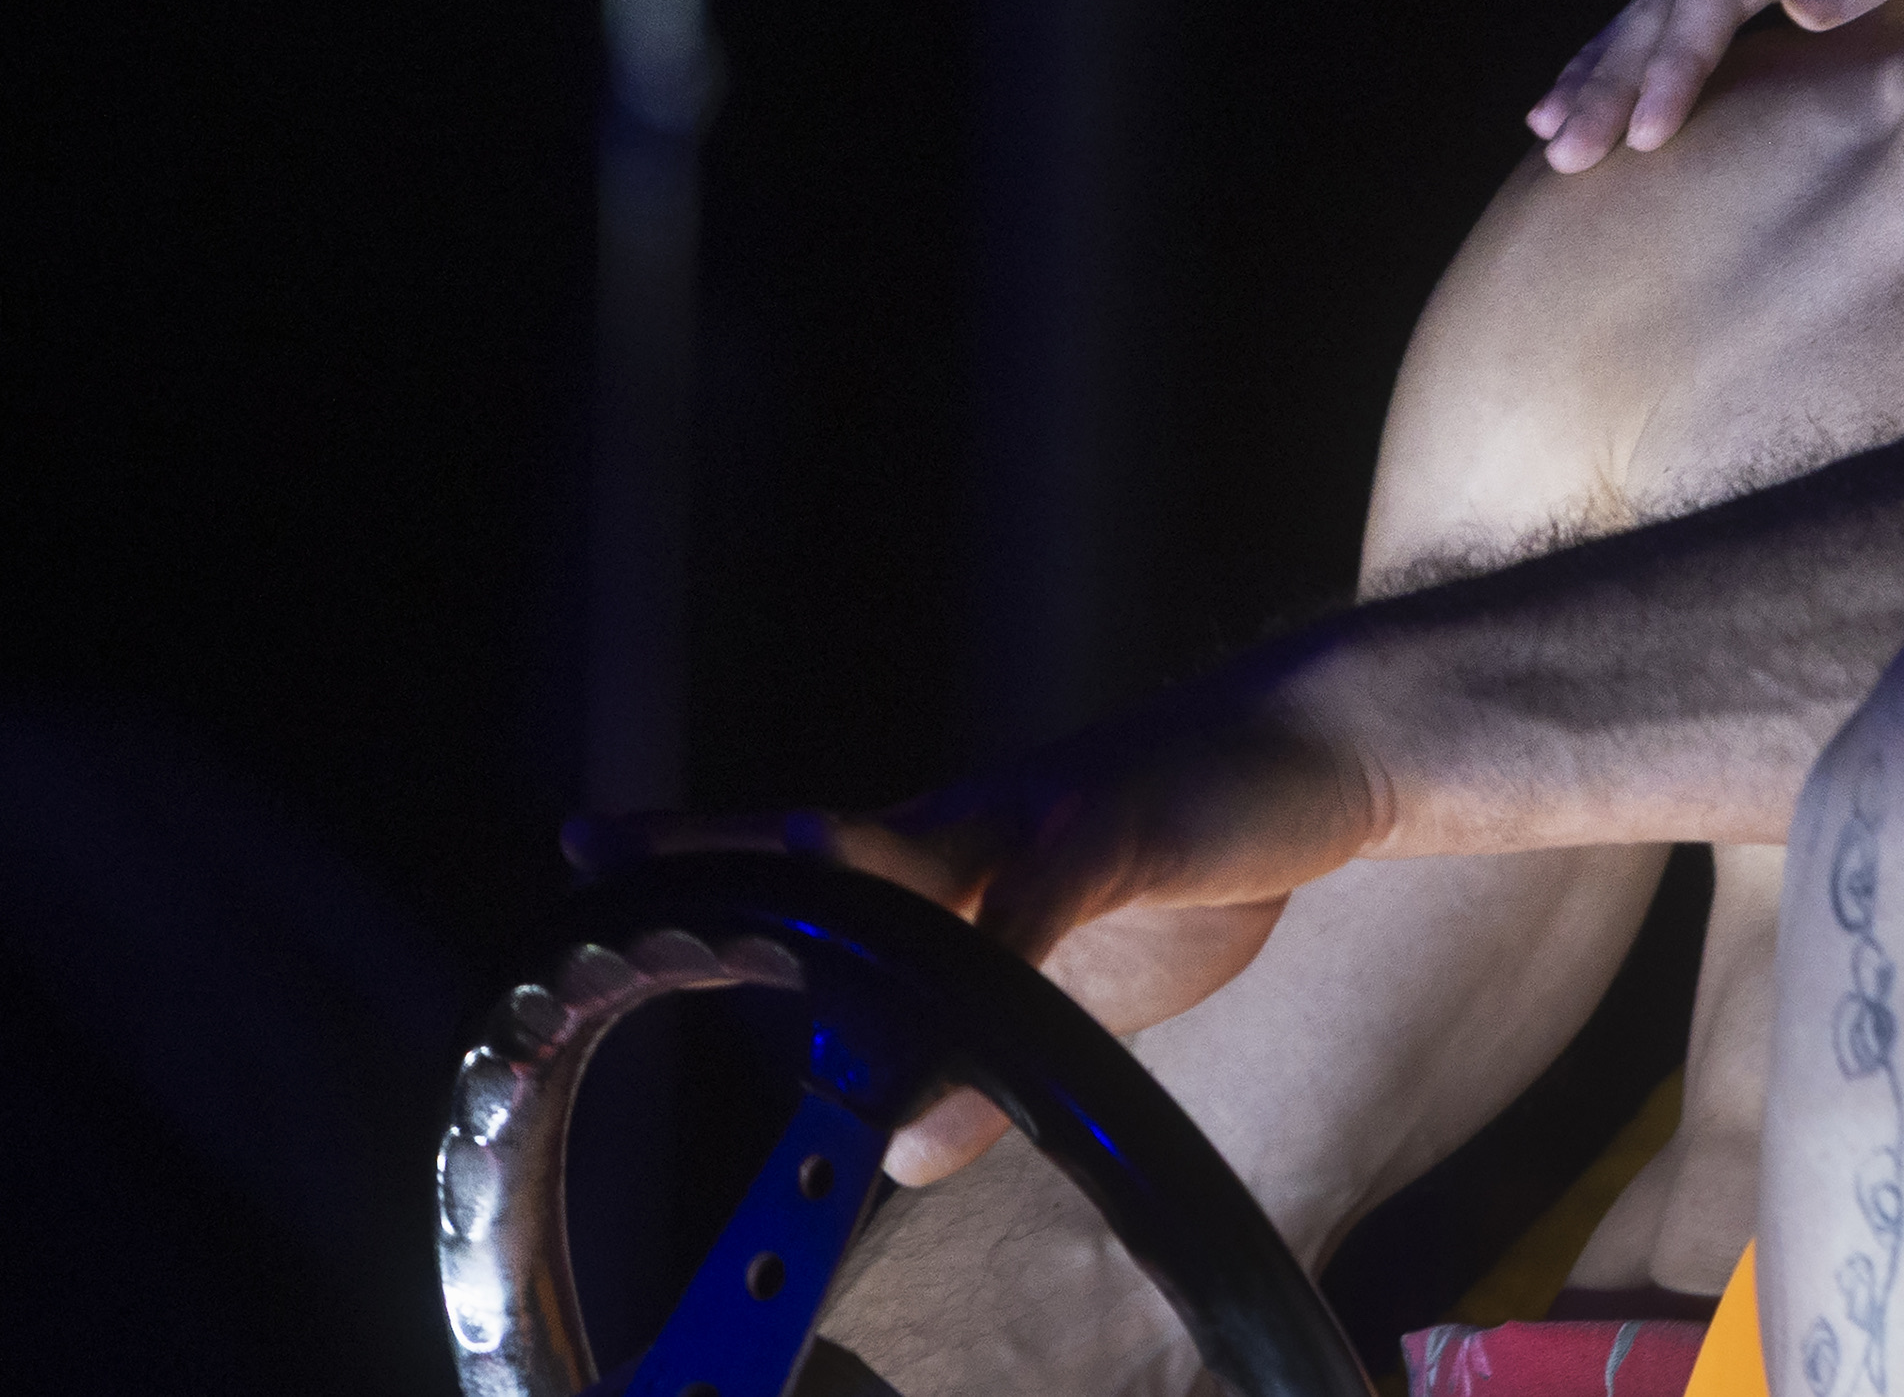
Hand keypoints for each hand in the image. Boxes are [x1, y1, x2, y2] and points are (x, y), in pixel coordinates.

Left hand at [568, 643, 1384, 1185]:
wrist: (1321, 746)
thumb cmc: (1191, 840)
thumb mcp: (1084, 974)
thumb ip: (994, 1046)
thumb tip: (906, 1156)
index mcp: (956, 850)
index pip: (804, 858)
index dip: (694, 847)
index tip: (582, 841)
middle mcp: (974, 822)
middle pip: (825, 844)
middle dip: (713, 850)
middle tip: (598, 849)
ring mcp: (1041, 818)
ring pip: (922, 856)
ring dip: (842, 891)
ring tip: (764, 898)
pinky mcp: (1117, 832)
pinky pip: (1040, 916)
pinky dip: (992, 983)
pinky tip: (957, 1051)